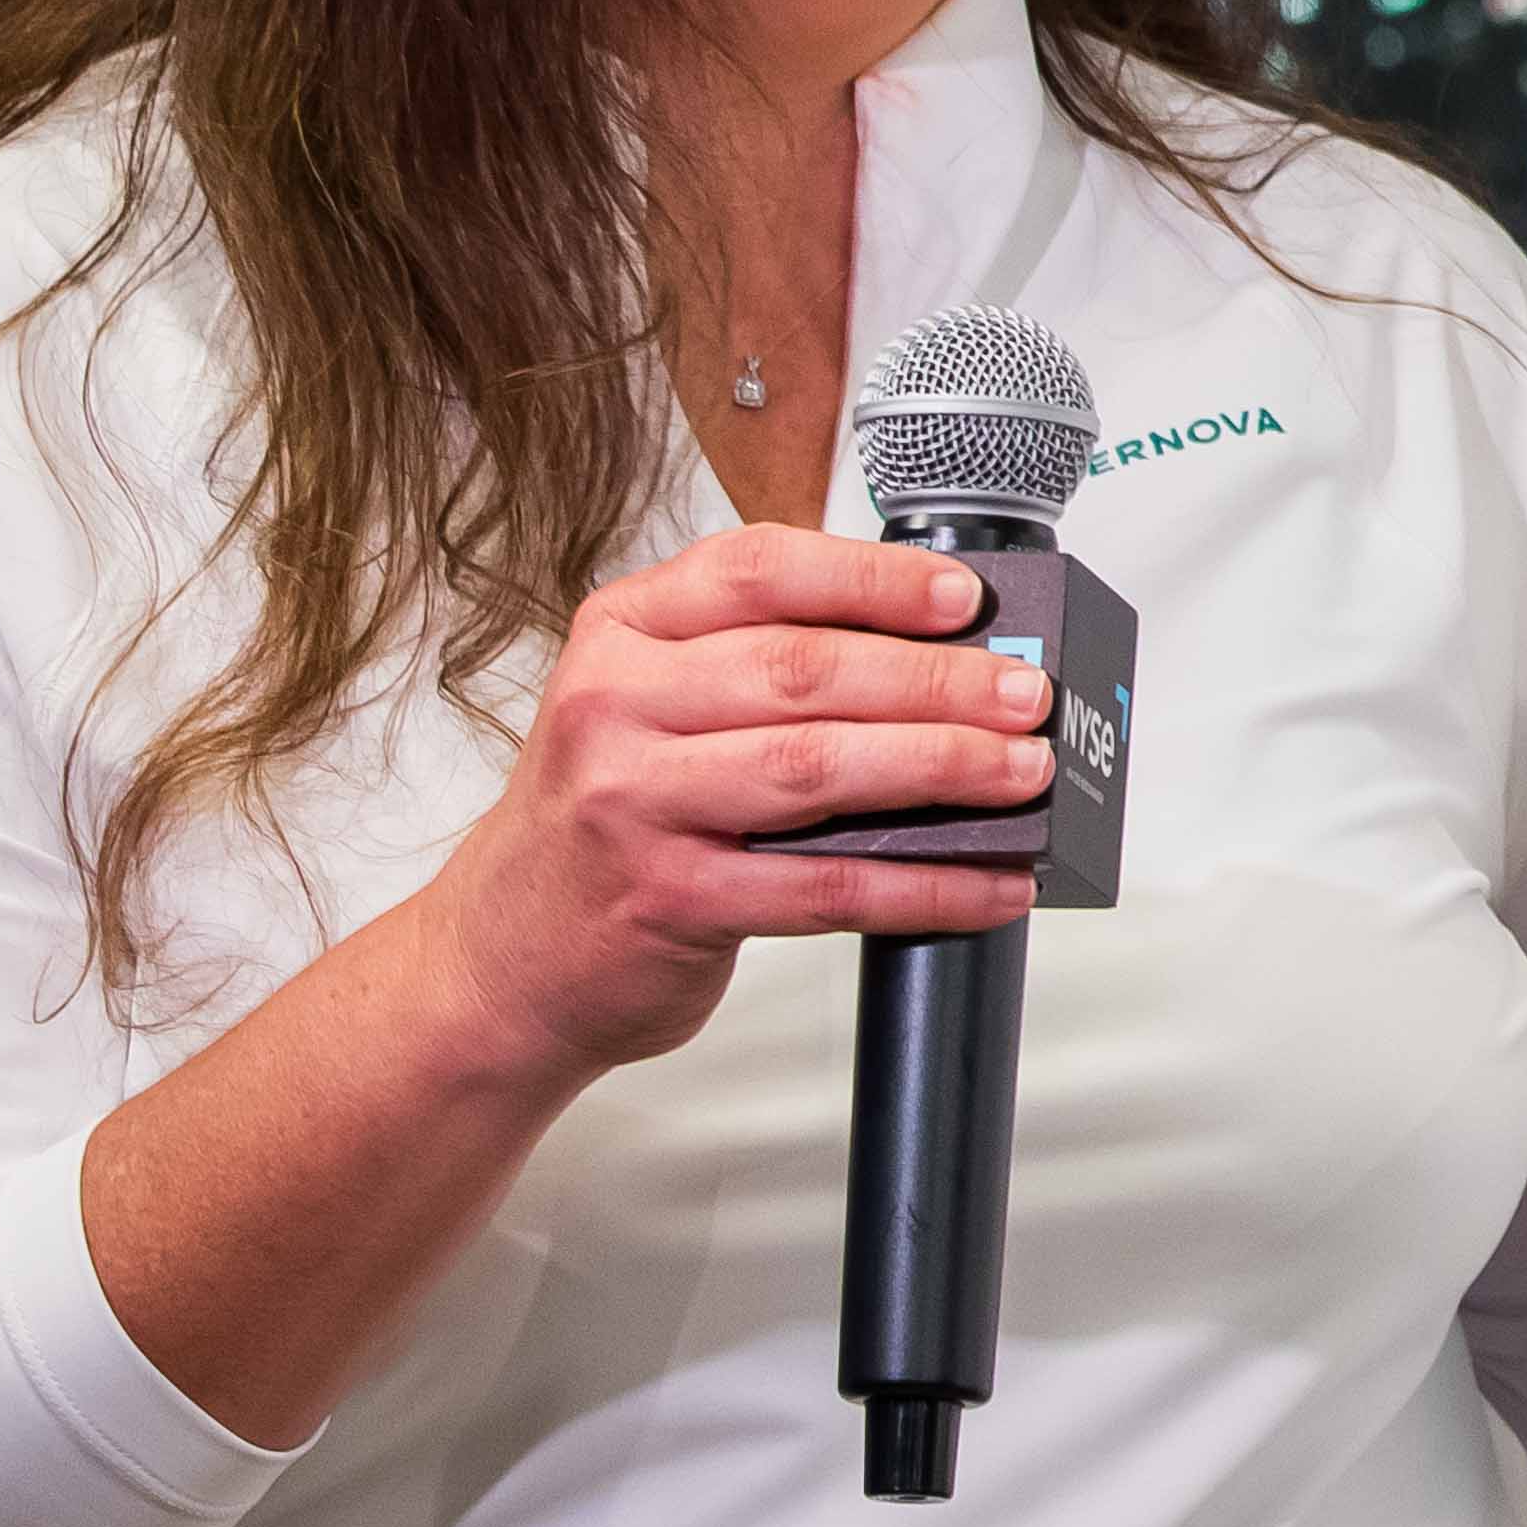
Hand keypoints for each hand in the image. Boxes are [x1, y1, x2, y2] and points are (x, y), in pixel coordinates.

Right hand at [408, 518, 1048, 1094]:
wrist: (500, 955)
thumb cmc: (604, 814)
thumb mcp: (650, 706)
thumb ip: (758, 665)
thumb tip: (942, 655)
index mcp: (623, 633)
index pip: (760, 571)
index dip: (875, 577)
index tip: (964, 595)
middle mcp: (618, 707)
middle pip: (806, 673)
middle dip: (938, 679)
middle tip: (1025, 693)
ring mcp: (637, 806)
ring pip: (818, 769)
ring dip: (942, 767)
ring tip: (1022, 773)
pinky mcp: (671, 901)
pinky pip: (824, 886)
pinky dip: (924, 884)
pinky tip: (988, 882)